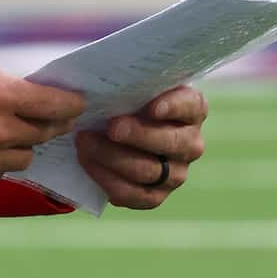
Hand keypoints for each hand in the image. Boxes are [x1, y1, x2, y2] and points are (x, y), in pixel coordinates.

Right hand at [0, 43, 85, 192]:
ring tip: (2, 134)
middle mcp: (1, 132)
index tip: (77, 104)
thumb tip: (23, 86)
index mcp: (2, 96)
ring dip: (19, 145)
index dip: (72, 104)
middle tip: (46, 118)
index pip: (58, 105)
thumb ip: (0, 74)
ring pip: (25, 156)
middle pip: (45, 132)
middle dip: (49, 123)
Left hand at [74, 84, 206, 209]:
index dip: (174, 107)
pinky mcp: (155, 195)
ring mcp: (176, 172)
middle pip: (172, 143)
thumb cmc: (120, 103)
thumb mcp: (126, 89)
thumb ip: (125, 84)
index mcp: (190, 110)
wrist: (105, 135)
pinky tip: (88, 163)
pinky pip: (135, 195)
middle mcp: (190, 143)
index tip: (152, 107)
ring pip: (149, 170)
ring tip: (85, 142)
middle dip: (139, 135)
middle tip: (111, 127)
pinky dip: (108, 180)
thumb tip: (100, 83)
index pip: (191, 106)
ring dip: (113, 157)